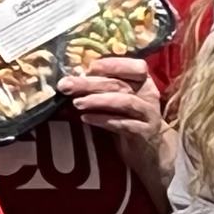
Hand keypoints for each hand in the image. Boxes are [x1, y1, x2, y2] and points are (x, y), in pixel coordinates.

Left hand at [59, 55, 170, 185]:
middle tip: (66, 85)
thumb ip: (102, 86)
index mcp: (143, 81)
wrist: (147, 149)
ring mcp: (148, 114)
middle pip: (119, 84)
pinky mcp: (143, 132)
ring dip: (97, 100)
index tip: (89, 66)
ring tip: (76, 102)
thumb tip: (73, 77)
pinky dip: (102, 120)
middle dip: (90, 83)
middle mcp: (148, 94)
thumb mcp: (118, 99)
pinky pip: (122, 124)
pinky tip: (86, 118)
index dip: (113, 64)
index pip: (134, 67)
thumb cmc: (127, 117)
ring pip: (124, 102)